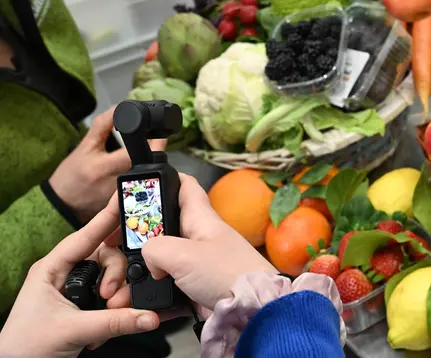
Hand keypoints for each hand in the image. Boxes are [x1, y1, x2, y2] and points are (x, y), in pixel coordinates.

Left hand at [0, 202, 159, 357]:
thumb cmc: (24, 349)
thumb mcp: (73, 331)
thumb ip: (115, 322)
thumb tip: (148, 315)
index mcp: (52, 269)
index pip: (85, 236)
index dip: (106, 218)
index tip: (126, 201)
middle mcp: (65, 276)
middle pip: (106, 258)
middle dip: (117, 277)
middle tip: (114, 298)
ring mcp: (76, 291)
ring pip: (112, 279)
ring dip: (119, 297)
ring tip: (113, 316)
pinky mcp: (85, 308)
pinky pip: (112, 299)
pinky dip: (116, 312)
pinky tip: (107, 327)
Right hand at [50, 106, 166, 223]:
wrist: (61, 204)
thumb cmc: (71, 173)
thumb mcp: (84, 146)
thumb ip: (103, 126)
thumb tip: (121, 108)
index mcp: (103, 167)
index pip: (136, 153)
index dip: (153, 142)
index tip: (160, 133)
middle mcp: (115, 183)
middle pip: (146, 165)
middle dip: (155, 152)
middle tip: (157, 141)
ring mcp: (121, 196)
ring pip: (146, 176)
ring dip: (150, 164)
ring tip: (147, 154)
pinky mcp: (124, 203)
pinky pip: (140, 187)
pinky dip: (143, 176)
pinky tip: (139, 171)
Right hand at [129, 174, 276, 311]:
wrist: (254, 310)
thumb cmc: (228, 274)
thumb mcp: (183, 255)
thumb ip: (155, 249)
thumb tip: (149, 262)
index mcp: (200, 219)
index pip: (184, 186)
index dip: (164, 180)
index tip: (141, 186)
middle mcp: (198, 239)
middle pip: (162, 229)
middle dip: (137, 240)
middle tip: (117, 247)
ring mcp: (198, 265)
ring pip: (160, 264)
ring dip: (140, 276)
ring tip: (121, 289)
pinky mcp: (197, 289)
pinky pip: (168, 291)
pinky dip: (154, 299)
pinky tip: (142, 306)